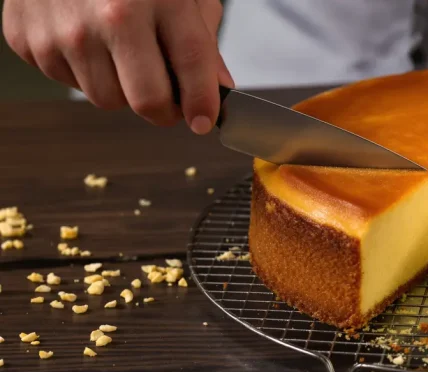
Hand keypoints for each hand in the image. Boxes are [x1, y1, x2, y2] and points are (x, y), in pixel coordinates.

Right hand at [2, 0, 233, 134]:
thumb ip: (202, 39)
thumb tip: (219, 87)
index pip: (191, 66)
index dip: (203, 102)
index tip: (203, 121)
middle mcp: (111, 16)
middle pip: (147, 101)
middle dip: (164, 111)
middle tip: (168, 101)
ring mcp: (65, 30)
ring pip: (106, 99)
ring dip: (121, 89)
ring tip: (121, 53)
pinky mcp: (28, 39)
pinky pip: (68, 83)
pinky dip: (83, 71)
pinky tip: (86, 40)